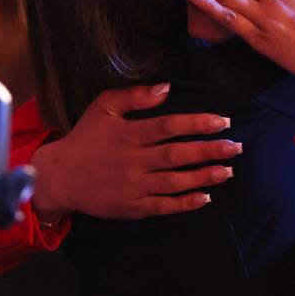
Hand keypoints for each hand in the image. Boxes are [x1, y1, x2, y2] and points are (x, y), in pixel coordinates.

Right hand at [30, 84, 241, 219]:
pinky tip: (205, 197)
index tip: (223, 122)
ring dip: (203, 176)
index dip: (198, 123)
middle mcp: (133, 160)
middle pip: (177, 155)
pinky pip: (162, 206)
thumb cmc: (85, 138)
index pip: (169, 126)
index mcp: (129, 134)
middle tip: (236, 147)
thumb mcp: (103, 108)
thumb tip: (166, 88)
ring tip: (228, 171)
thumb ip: (134, 96)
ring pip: (174, 182)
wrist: (58, 176)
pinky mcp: (131, 207)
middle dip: (210, 151)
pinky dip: (184, 203)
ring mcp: (132, 186)